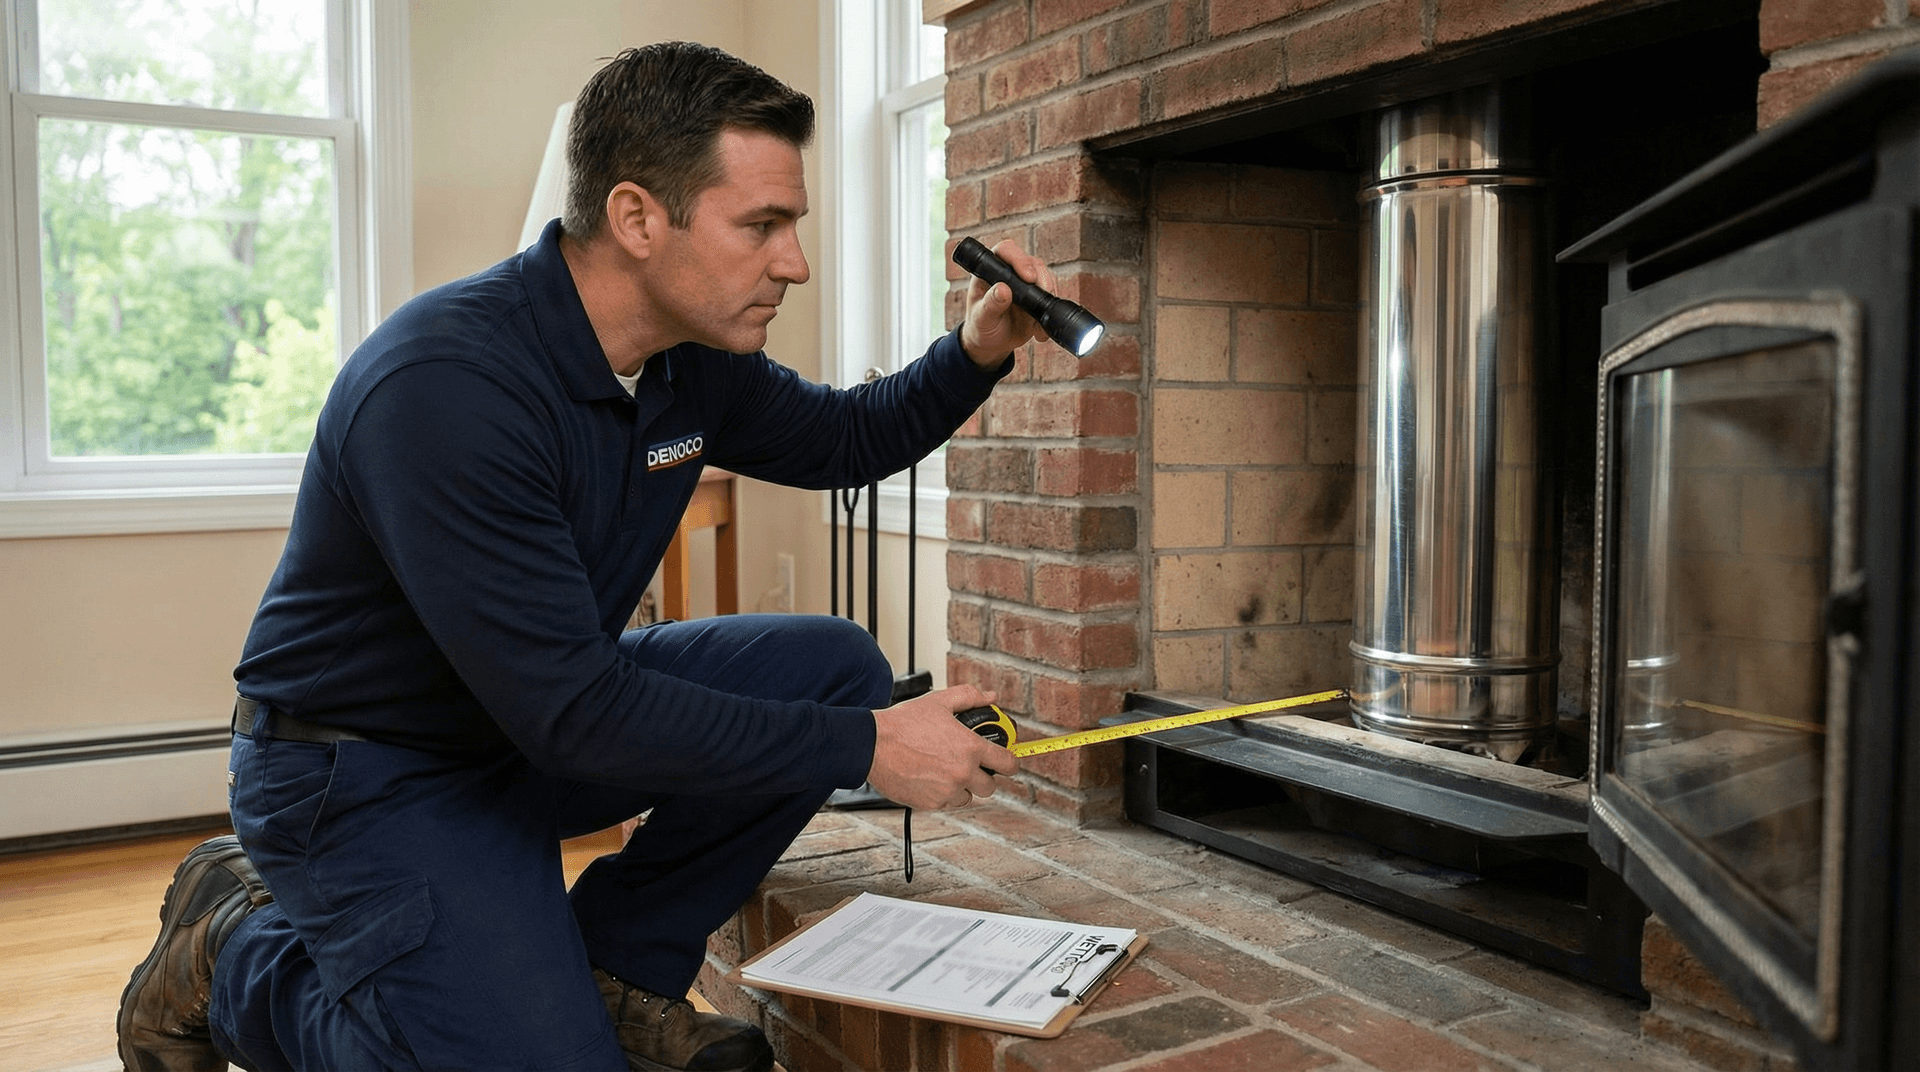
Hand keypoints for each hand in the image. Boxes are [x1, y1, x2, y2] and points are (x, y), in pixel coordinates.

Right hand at [868, 685, 1018, 810]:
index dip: (1010, 762)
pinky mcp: (930, 803)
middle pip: (990, 787)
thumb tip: (991, 696)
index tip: (1007, 761)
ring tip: (944, 770)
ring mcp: (947, 791)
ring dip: (962, 787)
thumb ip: (970, 697)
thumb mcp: (939, 701)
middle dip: (984, 777)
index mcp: (971, 748)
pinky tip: (929, 778)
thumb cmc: (903, 723)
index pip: (1008, 764)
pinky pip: (946, 803)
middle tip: (971, 766)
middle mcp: (962, 772)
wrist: (872, 745)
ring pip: (967, 797)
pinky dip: (942, 794)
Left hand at [958, 240, 1054, 368]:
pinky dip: (1050, 313)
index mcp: (990, 270)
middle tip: (1044, 294)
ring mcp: (1026, 284)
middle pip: (1031, 263)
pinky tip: (1040, 331)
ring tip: (1038, 320)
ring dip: (1048, 295)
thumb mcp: (981, 318)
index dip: (1019, 259)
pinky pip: (1050, 298)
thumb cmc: (980, 326)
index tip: (1028, 277)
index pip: (1005, 251)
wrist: (991, 344)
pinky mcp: (1038, 297)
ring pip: (1045, 277)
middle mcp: (1010, 271)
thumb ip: (990, 304)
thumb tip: (1003, 289)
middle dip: (1041, 277)